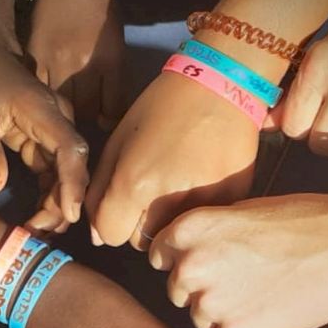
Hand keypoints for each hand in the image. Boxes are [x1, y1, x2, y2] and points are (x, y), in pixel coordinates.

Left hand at [0, 35, 88, 224]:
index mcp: (43, 112)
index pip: (71, 151)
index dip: (74, 185)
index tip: (70, 215)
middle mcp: (58, 122)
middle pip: (72, 169)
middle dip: (60, 205)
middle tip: (37, 233)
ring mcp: (53, 132)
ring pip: (64, 176)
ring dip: (55, 205)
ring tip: (36, 232)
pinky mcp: (45, 141)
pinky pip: (53, 174)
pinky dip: (48, 197)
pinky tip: (37, 218)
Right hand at [28, 0, 126, 130]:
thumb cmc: (101, 5)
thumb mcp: (117, 41)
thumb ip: (114, 76)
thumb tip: (109, 111)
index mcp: (109, 59)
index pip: (111, 108)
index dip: (110, 120)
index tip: (107, 121)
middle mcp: (82, 64)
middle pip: (85, 111)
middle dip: (88, 116)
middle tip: (86, 112)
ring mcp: (55, 61)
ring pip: (60, 105)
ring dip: (66, 110)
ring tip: (67, 106)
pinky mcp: (34, 56)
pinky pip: (40, 89)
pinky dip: (45, 96)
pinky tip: (48, 95)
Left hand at [87, 70, 258, 248]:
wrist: (221, 84)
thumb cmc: (162, 107)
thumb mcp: (119, 141)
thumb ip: (101, 191)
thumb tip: (97, 236)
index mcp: (134, 183)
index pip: (110, 236)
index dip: (111, 222)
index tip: (122, 204)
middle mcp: (167, 201)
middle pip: (141, 242)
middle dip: (139, 224)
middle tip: (152, 191)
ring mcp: (202, 204)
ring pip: (173, 236)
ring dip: (168, 222)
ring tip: (177, 187)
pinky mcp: (230, 202)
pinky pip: (202, 225)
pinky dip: (197, 213)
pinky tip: (200, 184)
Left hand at [150, 192, 327, 327]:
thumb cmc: (304, 223)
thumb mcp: (245, 211)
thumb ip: (210, 233)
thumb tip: (192, 252)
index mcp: (191, 230)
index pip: (159, 253)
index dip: (177, 259)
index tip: (197, 263)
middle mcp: (192, 267)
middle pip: (177, 290)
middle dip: (200, 287)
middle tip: (238, 280)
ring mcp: (212, 304)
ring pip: (200, 317)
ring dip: (222, 311)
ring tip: (259, 294)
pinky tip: (269, 311)